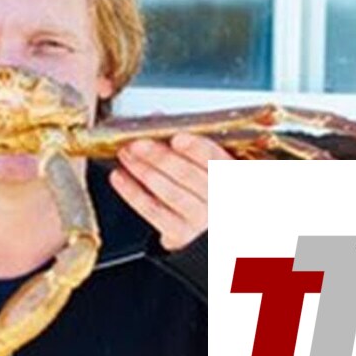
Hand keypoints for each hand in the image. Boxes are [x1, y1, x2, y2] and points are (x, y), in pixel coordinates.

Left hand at [109, 133, 232, 251]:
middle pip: (189, 176)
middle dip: (160, 157)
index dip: (197, 149)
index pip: (217, 161)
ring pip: (170, 193)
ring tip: (126, 154)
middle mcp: (220, 202)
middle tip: (137, 143)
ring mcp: (201, 222)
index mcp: (235, 178)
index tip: (176, 137)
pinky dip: (133, 193)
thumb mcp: (215, 167)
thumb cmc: (212, 194)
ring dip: (143, 171)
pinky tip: (120, 178)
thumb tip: (158, 118)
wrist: (212, 234)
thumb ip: (188, 144)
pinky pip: (153, 211)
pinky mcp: (181, 237)